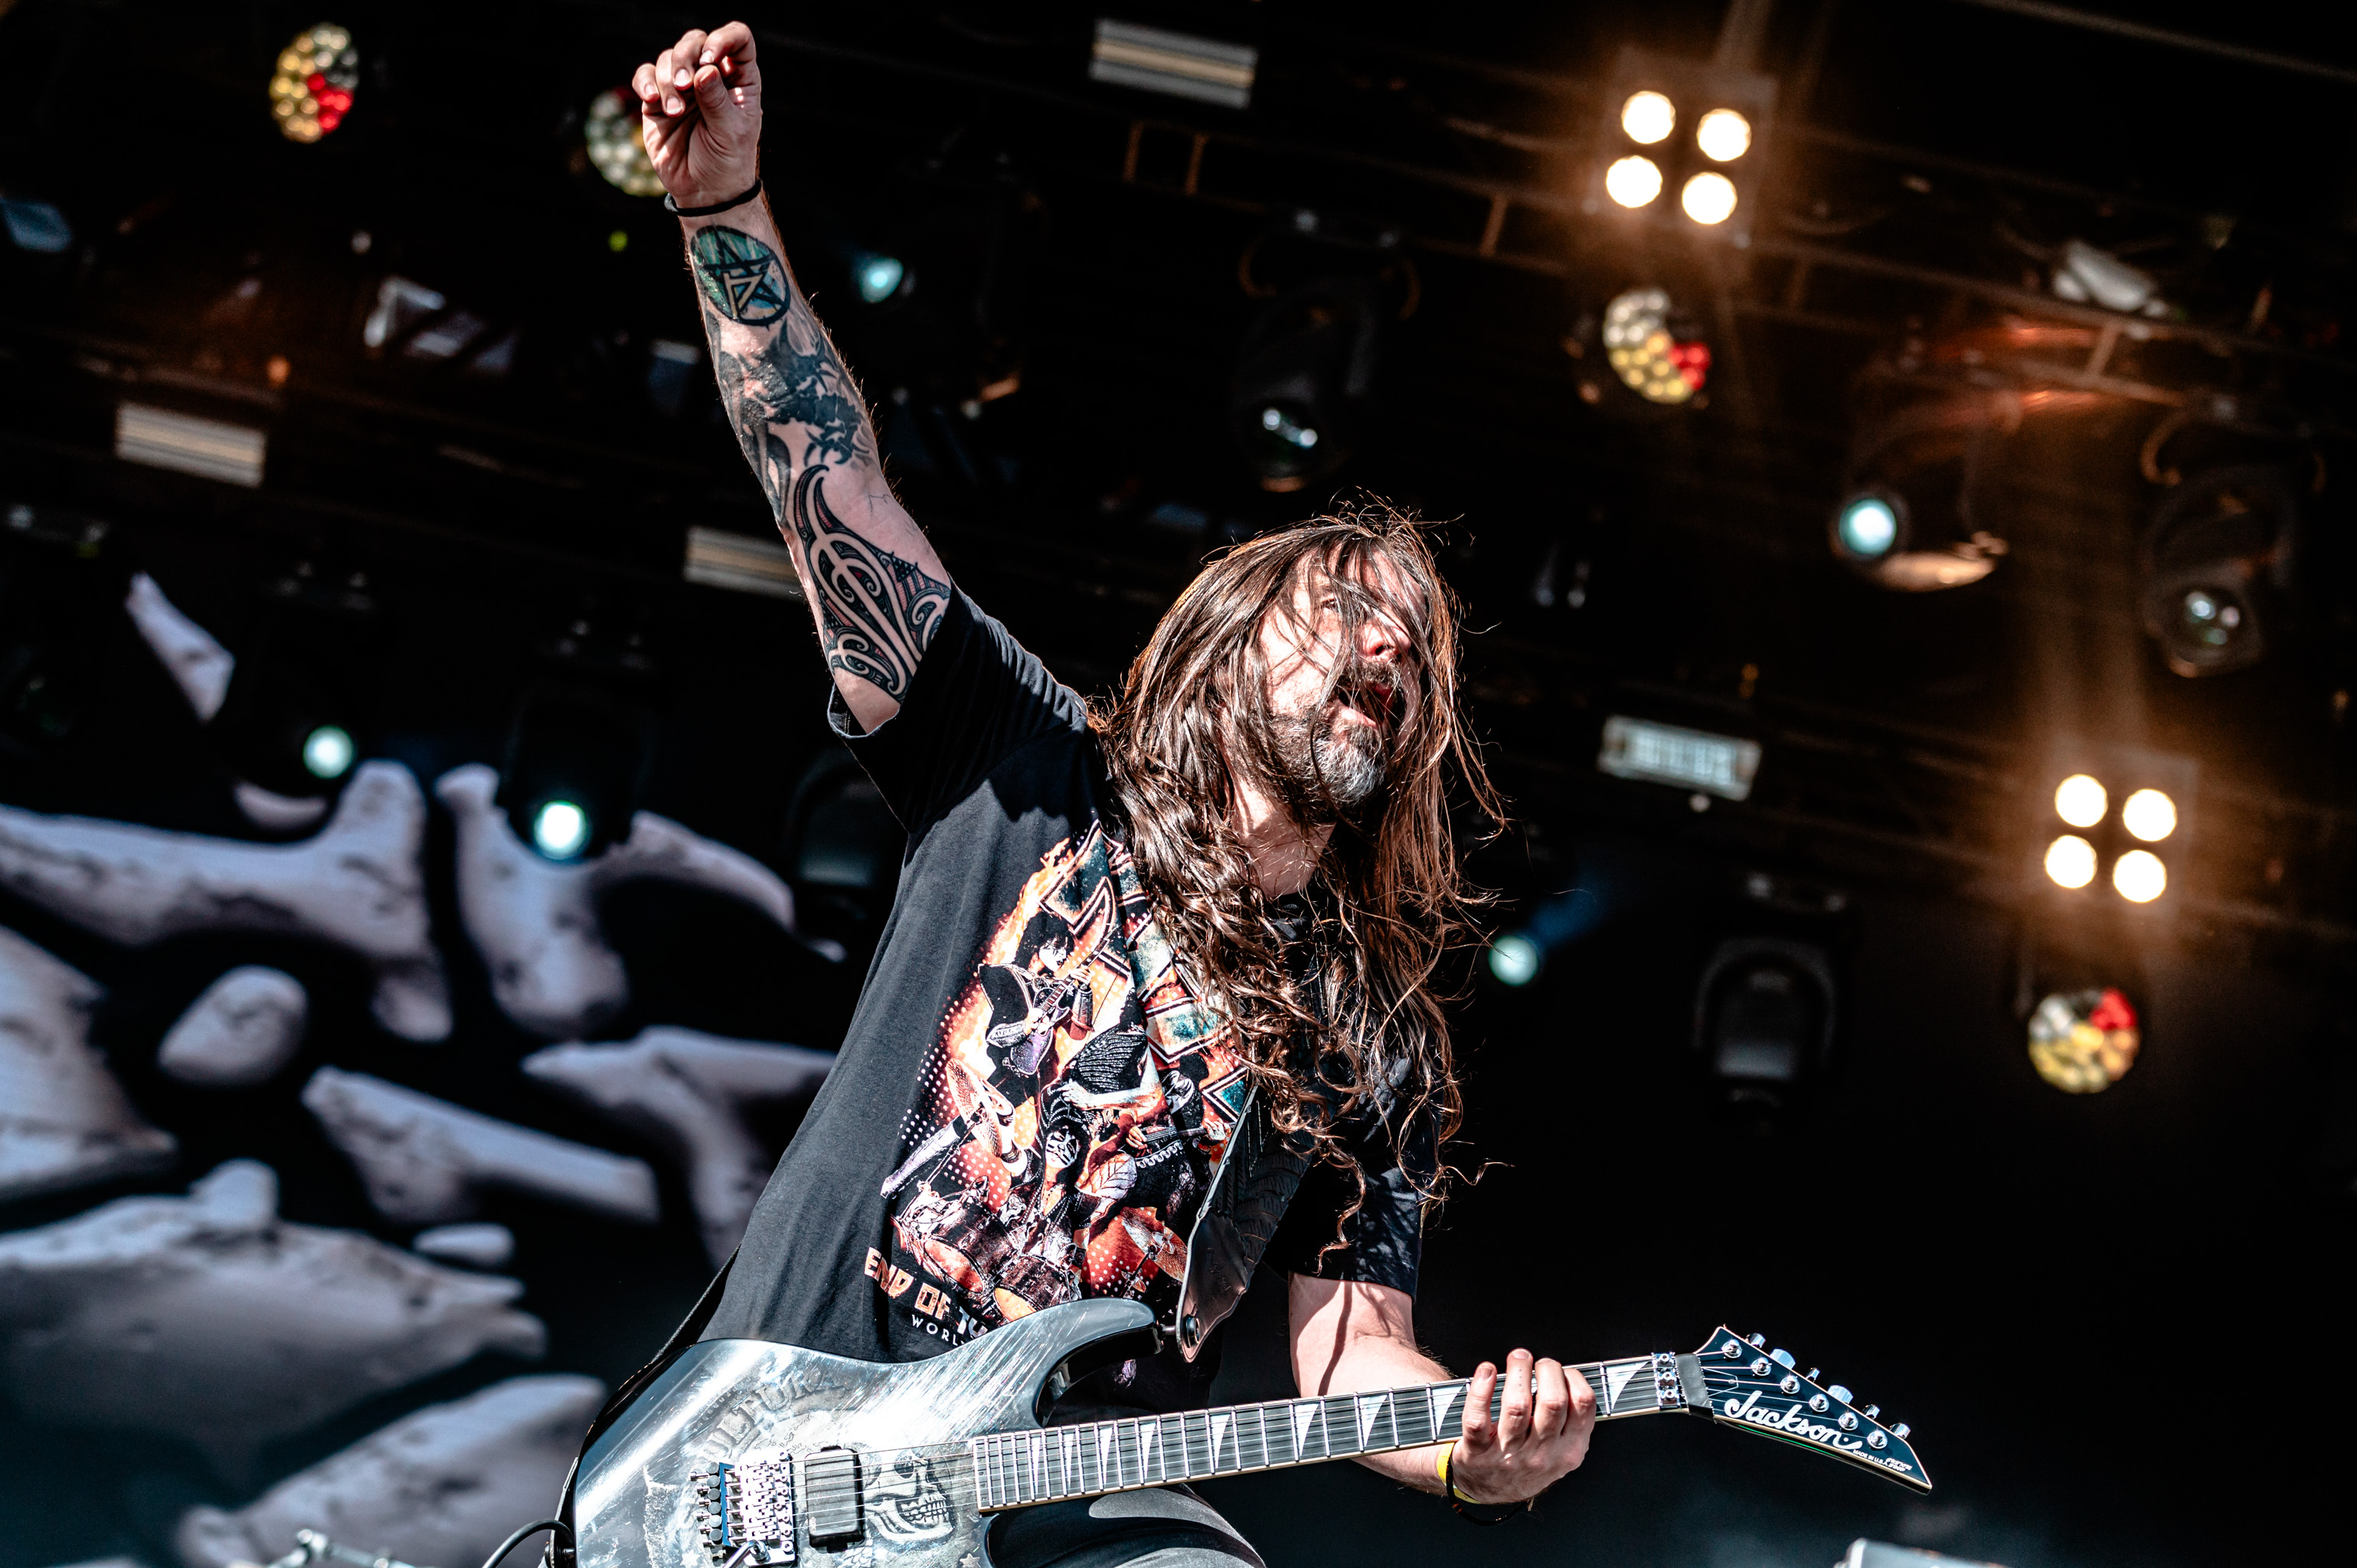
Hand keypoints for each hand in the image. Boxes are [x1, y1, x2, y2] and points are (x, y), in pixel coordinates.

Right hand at [631, 21, 761, 207]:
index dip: (724, 38)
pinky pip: (645, 75)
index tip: (709, 59)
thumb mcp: (731, 133)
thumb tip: (704, 70)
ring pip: (668, 57)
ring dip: (667, 78)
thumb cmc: (726, 162)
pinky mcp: (657, 100)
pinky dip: (646, 82)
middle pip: (696, 41)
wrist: (703, 191)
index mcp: (739, 79)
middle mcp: (711, 76)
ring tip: (674, 112)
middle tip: (685, 85)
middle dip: (686, 57)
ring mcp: (683, 87)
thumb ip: (717, 100)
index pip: (738, 39)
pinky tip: (652, 100)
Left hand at [1450, 1349, 1595, 1504]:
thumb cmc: (1525, 1460)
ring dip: (1517, 1371)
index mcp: (1568, 1451)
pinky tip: (1486, 1372)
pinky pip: (1478, 1418)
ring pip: (1517, 1405)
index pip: (1582, 1405)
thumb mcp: (1559, 1451)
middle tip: (1537, 1363)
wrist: (1487, 1488)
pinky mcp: (1477, 1452)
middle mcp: (1541, 1455)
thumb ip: (1569, 1421)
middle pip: (1553, 1401)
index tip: (1562, 1370)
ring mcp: (1508, 1455)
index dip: (1573, 1377)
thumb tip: (1570, 1375)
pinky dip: (1481, 1389)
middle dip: (1547, 1369)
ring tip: (1517, 1358)